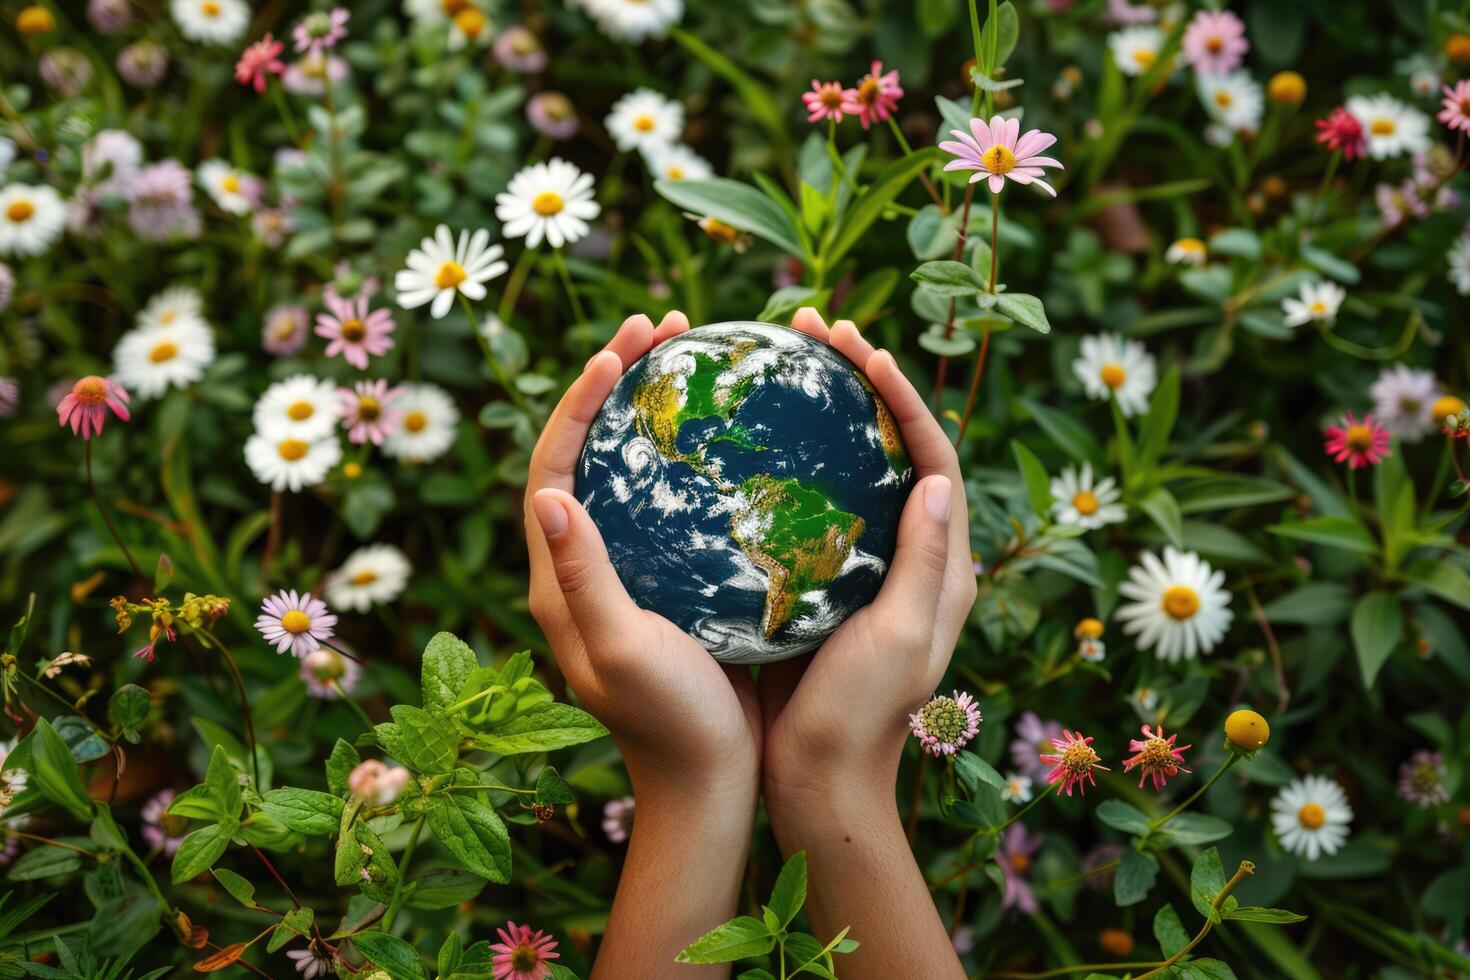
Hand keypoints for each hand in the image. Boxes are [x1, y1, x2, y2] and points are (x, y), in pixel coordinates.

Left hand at [524, 310, 761, 801]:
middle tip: (663, 324)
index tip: (621, 347)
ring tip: (695, 356)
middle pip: (587, 451)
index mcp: (556, 578)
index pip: (551, 464)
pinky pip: (670, 498)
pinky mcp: (670, 580)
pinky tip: (736, 435)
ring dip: (652, 407)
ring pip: (630, 468)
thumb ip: (581, 576)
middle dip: (614, 379)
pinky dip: (691, 454)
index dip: (577, 399)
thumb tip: (545, 491)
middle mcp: (582, 566)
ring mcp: (629, 570)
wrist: (711, 783)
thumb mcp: (620, 650)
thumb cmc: (670, 722)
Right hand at [760, 307, 976, 808]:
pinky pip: (808, 506)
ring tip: (785, 361)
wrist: (816, 783)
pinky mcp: (818, 584)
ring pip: (849, 470)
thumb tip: (933, 475)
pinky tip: (747, 442)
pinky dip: (786, 463)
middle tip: (815, 329)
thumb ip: (923, 560)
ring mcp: (861, 569)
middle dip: (863, 383)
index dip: (904, 398)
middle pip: (893, 449)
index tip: (863, 348)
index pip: (933, 458)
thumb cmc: (859, 718)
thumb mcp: (901, 638)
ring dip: (824, 413)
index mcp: (942, 568)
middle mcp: (908, 559)